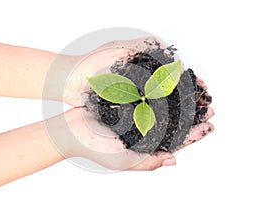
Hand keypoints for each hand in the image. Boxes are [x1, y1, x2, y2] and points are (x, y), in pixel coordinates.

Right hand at [59, 37, 213, 170]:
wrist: (72, 130)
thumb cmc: (95, 149)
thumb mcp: (124, 161)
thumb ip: (147, 162)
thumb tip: (174, 160)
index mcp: (147, 145)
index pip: (176, 140)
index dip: (195, 134)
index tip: (210, 126)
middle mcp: (144, 129)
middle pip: (174, 122)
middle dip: (193, 114)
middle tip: (210, 105)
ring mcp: (136, 114)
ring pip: (164, 106)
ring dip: (181, 99)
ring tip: (197, 91)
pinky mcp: (127, 101)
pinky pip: (148, 94)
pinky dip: (162, 88)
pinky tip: (172, 82)